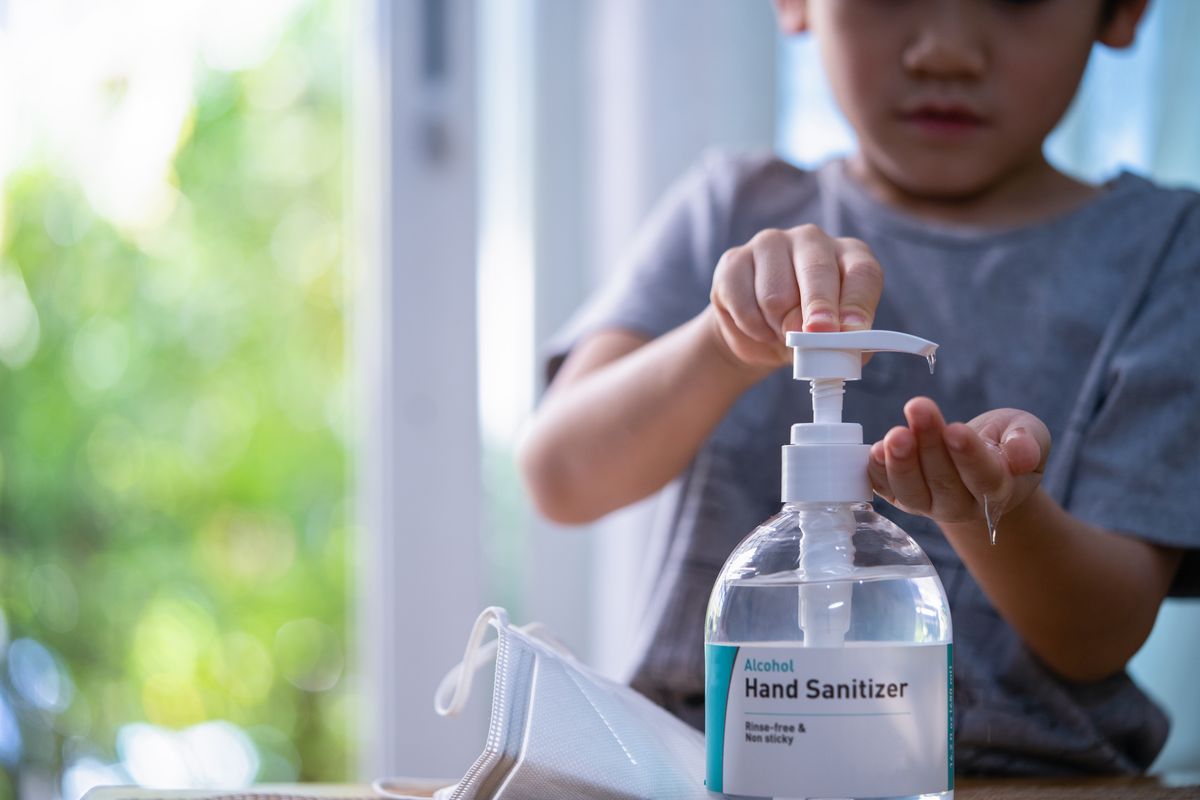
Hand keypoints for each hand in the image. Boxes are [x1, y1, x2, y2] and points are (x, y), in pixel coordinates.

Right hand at [708, 225, 882, 368]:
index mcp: (849, 255)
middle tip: (812, 336)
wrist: (759, 333)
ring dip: (778, 327)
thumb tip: (844, 347)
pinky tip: (759, 328)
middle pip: (817, 272)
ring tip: (782, 332)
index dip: (856, 305)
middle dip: (816, 310)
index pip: (862, 272)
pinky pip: (743, 303)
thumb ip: (845, 342)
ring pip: (775, 295)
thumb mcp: (833, 339)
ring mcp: (770, 244)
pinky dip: (753, 328)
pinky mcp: (734, 260)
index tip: (848, 333)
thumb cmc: (807, 331)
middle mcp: (811, 240)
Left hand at [868, 397, 1050, 525]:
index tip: (955, 430)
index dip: (969, 455)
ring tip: (896, 434)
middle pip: (945, 481)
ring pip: (913, 492)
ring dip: (901, 462)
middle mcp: (962, 504)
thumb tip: (1022, 456)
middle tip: (919, 409)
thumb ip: (1029, 442)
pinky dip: (877, 473)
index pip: (985, 477)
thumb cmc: (1005, 442)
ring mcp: (929, 504)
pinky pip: (886, 490)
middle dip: (930, 445)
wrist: (980, 461)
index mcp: (999, 490)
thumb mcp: (1028, 433)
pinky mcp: (901, 496)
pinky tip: (875, 451)